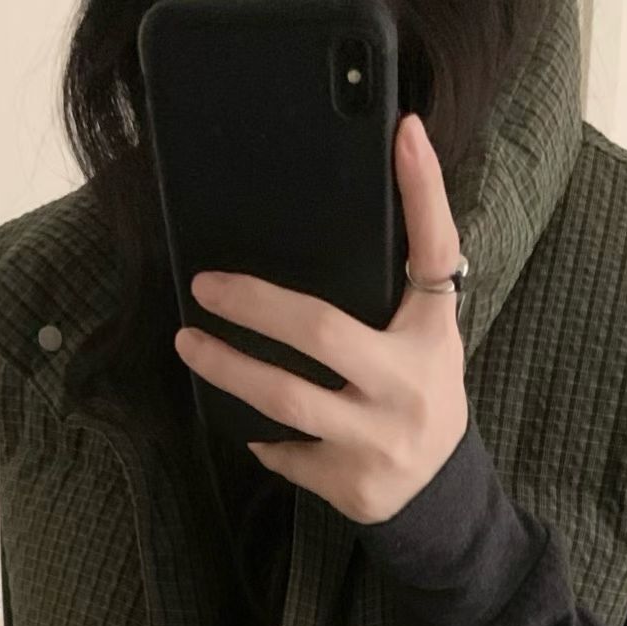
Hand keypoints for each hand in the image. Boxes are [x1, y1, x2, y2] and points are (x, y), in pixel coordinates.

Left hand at [173, 113, 467, 525]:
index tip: (404, 131)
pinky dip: (259, 436)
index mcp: (431, 336)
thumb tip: (376, 186)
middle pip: (320, 331)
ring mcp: (378, 439)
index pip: (434, 254)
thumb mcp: (425, 335)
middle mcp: (410, 386)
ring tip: (188, 344)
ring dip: (227, 369)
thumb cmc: (419, 392)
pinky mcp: (350, 483)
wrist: (437, 493)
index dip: (423, 193)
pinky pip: (285, 452)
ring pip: (285, 399)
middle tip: (205, 287)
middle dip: (253, 305)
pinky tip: (240, 419)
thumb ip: (403, 280)